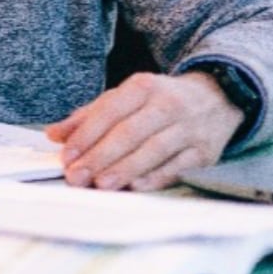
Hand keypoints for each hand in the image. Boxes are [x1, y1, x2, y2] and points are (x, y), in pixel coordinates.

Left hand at [44, 72, 242, 190]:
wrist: (218, 97)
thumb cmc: (160, 100)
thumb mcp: (125, 98)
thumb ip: (89, 116)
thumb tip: (54, 134)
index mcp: (143, 87)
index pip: (109, 111)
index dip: (86, 135)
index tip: (66, 156)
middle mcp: (168, 105)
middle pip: (129, 133)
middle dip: (100, 157)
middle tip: (76, 176)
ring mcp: (189, 129)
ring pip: (153, 151)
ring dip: (124, 170)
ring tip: (100, 184)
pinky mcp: (205, 152)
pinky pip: (176, 167)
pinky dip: (153, 178)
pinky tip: (133, 186)